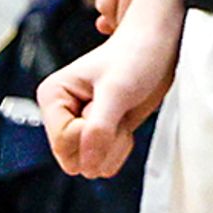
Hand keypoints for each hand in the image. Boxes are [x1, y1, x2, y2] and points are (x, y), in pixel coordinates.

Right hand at [39, 19, 176, 180]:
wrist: (158, 47)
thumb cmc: (137, 55)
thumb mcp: (118, 90)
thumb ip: (99, 128)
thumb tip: (86, 166)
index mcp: (53, 96)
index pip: (63, 143)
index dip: (92, 133)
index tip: (108, 106)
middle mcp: (61, 113)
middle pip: (74, 160)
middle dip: (104, 141)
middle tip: (117, 109)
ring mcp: (78, 125)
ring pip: (90, 165)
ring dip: (114, 144)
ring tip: (121, 112)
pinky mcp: (97, 134)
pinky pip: (104, 162)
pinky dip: (120, 147)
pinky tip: (124, 121)